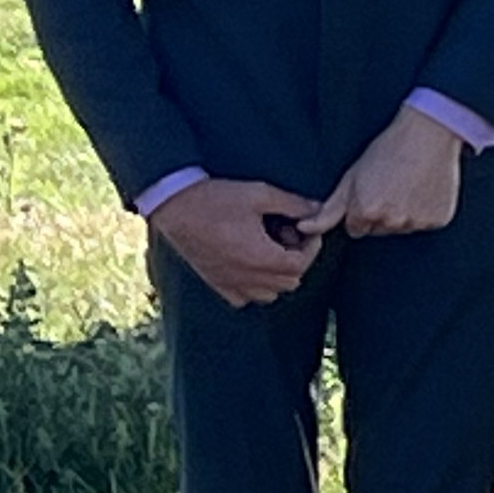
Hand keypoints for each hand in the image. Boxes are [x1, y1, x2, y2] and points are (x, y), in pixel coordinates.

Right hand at [151, 179, 325, 306]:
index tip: (308, 230)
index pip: (301, 266)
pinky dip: (254, 285)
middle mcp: (247, 278)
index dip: (311, 248)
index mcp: (261, 258)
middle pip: (289, 282)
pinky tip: (249, 261)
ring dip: (278, 275)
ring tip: (270, 247)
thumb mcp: (260, 195)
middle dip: (297, 259)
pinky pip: (244, 297)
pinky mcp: (215, 284)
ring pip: (269, 293)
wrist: (175, 206)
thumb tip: (318, 209)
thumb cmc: (217, 199)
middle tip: (289, 234)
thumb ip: (294, 204)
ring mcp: (229, 284)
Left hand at [297, 105, 464, 241]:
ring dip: (404, 212)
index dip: (361, 208)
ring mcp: (417, 222)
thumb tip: (303, 228)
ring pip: (402, 227)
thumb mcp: (351, 177)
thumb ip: (327, 210)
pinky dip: (425, 210)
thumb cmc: (388, 149)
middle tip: (391, 184)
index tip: (372, 188)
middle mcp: (392, 222)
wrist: (429, 132)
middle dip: (381, 212)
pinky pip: (426, 222)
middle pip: (379, 229)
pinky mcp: (439, 219)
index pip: (356, 228)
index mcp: (366, 212)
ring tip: (409, 184)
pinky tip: (424, 189)